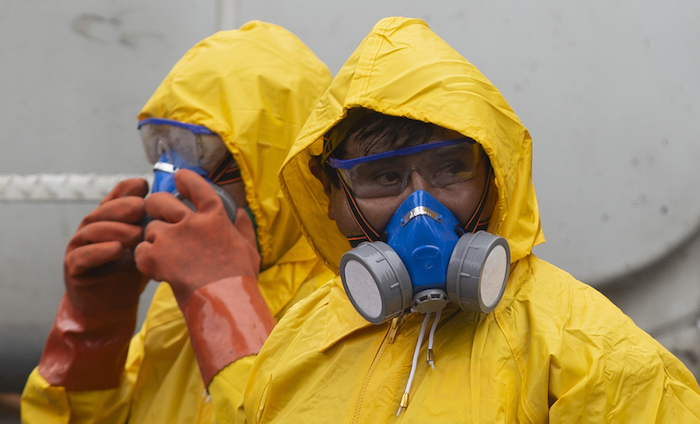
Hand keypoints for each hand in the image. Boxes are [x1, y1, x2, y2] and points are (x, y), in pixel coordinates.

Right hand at [64, 178, 149, 313]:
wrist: (112, 308)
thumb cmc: (131, 274)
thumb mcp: (145, 245)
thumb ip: (152, 225)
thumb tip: (171, 203)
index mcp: (108, 220)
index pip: (114, 198)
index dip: (127, 190)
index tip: (144, 186)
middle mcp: (91, 229)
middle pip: (103, 212)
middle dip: (123, 207)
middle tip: (142, 207)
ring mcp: (78, 247)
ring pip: (92, 231)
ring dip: (115, 230)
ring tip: (136, 234)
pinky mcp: (73, 268)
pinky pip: (82, 256)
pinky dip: (99, 251)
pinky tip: (117, 250)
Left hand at [135, 169, 272, 385]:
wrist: (224, 302)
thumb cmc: (240, 279)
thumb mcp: (249, 249)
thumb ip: (244, 228)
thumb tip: (241, 213)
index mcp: (215, 217)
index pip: (197, 187)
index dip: (185, 179)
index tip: (179, 177)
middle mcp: (190, 222)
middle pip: (160, 201)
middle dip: (154, 206)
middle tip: (156, 215)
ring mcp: (171, 238)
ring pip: (149, 228)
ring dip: (153, 240)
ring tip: (165, 256)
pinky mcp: (155, 256)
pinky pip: (141, 251)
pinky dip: (146, 260)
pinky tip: (158, 270)